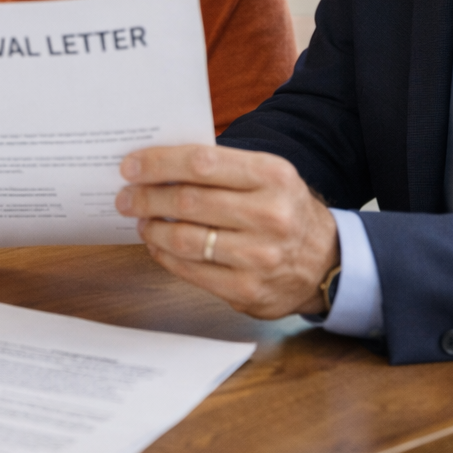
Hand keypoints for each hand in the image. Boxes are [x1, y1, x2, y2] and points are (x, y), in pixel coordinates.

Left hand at [114, 144, 338, 318]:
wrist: (327, 263)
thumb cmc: (285, 210)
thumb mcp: (269, 177)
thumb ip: (222, 168)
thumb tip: (159, 165)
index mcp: (273, 176)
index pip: (202, 162)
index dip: (159, 163)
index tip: (130, 166)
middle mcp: (270, 215)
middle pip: (188, 201)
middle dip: (146, 197)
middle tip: (125, 196)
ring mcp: (259, 256)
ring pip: (184, 238)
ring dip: (152, 227)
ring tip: (140, 219)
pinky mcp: (247, 290)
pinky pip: (191, 270)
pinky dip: (165, 254)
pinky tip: (156, 244)